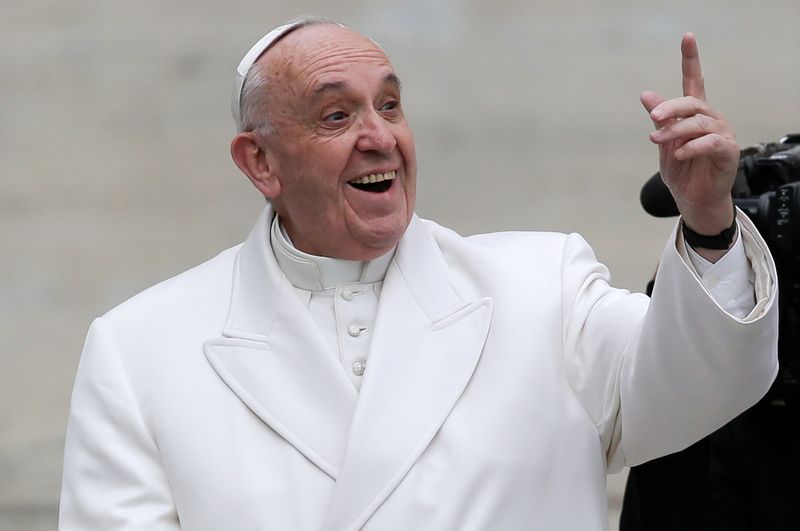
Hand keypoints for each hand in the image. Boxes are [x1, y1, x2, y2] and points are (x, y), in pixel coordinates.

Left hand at [641, 33, 738, 236]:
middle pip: (692, 103)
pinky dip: (691, 146)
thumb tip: (646, 95)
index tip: (687, 37)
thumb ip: (660, 120)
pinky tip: (678, 153)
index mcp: (694, 114)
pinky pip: (709, 142)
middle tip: (653, 118)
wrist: (693, 199)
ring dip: (675, 131)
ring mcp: (721, 133)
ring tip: (658, 141)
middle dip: (671, 108)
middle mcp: (710, 119)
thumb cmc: (681, 171)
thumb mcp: (664, 143)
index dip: (691, 59)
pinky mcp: (727, 151)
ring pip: (698, 123)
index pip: (694, 81)